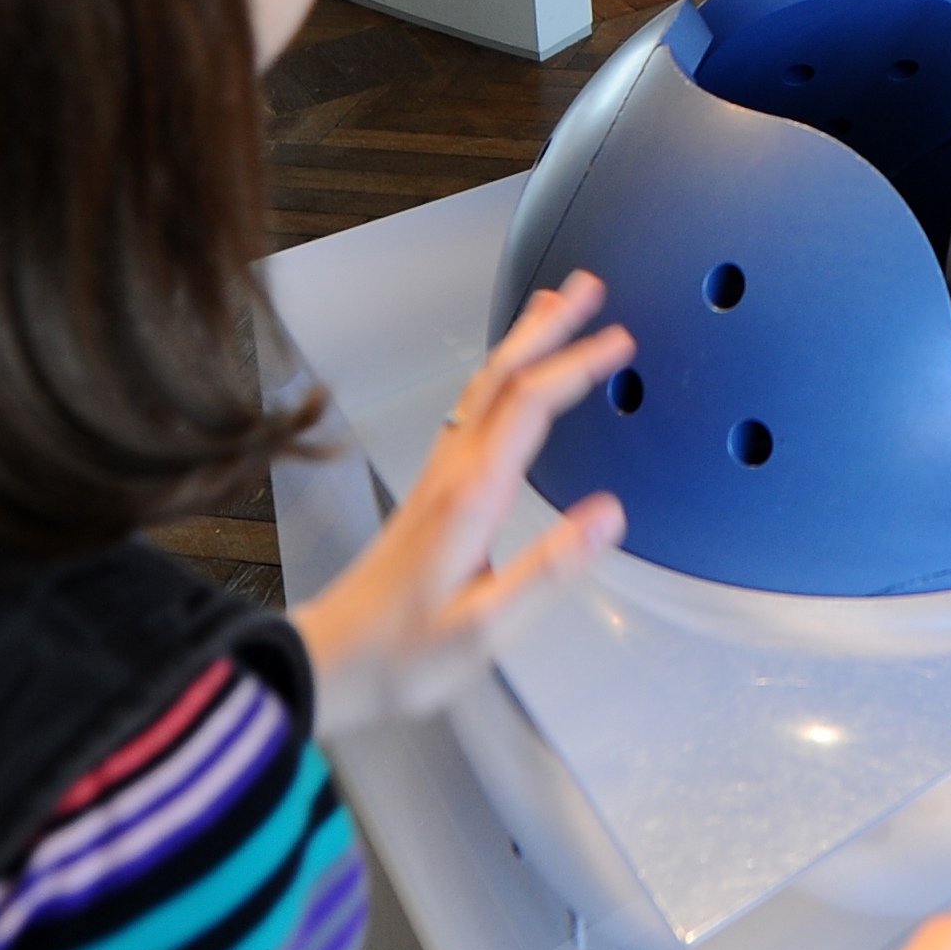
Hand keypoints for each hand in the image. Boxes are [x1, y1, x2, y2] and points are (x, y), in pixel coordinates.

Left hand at [291, 273, 633, 732]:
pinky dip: (503, 376)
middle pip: (502, 377)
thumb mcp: (484, 630)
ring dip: (523, 342)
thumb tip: (608, 516)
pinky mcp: (432, 493)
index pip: (530, 405)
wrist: (330, 662)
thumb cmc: (402, 654)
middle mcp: (452, 474)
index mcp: (472, 497)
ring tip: (555, 308)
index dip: (576, 365)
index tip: (620, 341)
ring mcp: (438, 478)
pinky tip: (512, 380)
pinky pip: (473, 410)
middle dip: (548, 327)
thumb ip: (549, 571)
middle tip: (588, 287)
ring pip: (483, 388)